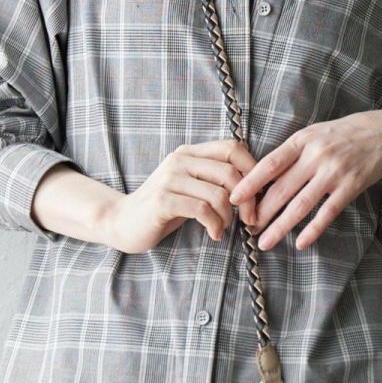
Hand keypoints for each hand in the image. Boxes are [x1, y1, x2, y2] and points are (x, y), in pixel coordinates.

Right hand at [106, 138, 260, 253]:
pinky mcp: (163, 200)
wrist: (123, 222)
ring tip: (223, 228)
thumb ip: (215, 180)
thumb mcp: (191, 187)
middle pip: (230, 172)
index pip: (233, 148)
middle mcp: (180, 160)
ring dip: (228, 217)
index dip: (253, 169)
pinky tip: (214, 234)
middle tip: (249, 220)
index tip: (258, 194)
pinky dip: (215, 225)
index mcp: (190, 153)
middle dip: (248, 200)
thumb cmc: (165, 208)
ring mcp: (170, 178)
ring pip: (218, 194)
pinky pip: (202, 210)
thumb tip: (256, 185)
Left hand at [227, 112, 381, 251]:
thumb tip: (260, 178)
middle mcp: (316, 155)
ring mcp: (334, 172)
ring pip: (301, 204)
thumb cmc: (342, 135)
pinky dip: (313, 229)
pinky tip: (300, 243)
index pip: (270, 164)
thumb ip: (290, 153)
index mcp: (302, 140)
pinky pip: (328, 212)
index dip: (250, 183)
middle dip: (261, 212)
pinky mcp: (351, 186)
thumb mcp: (314, 134)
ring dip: (280, 226)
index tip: (234, 199)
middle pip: (282, 189)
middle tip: (246, 228)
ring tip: (264, 242)